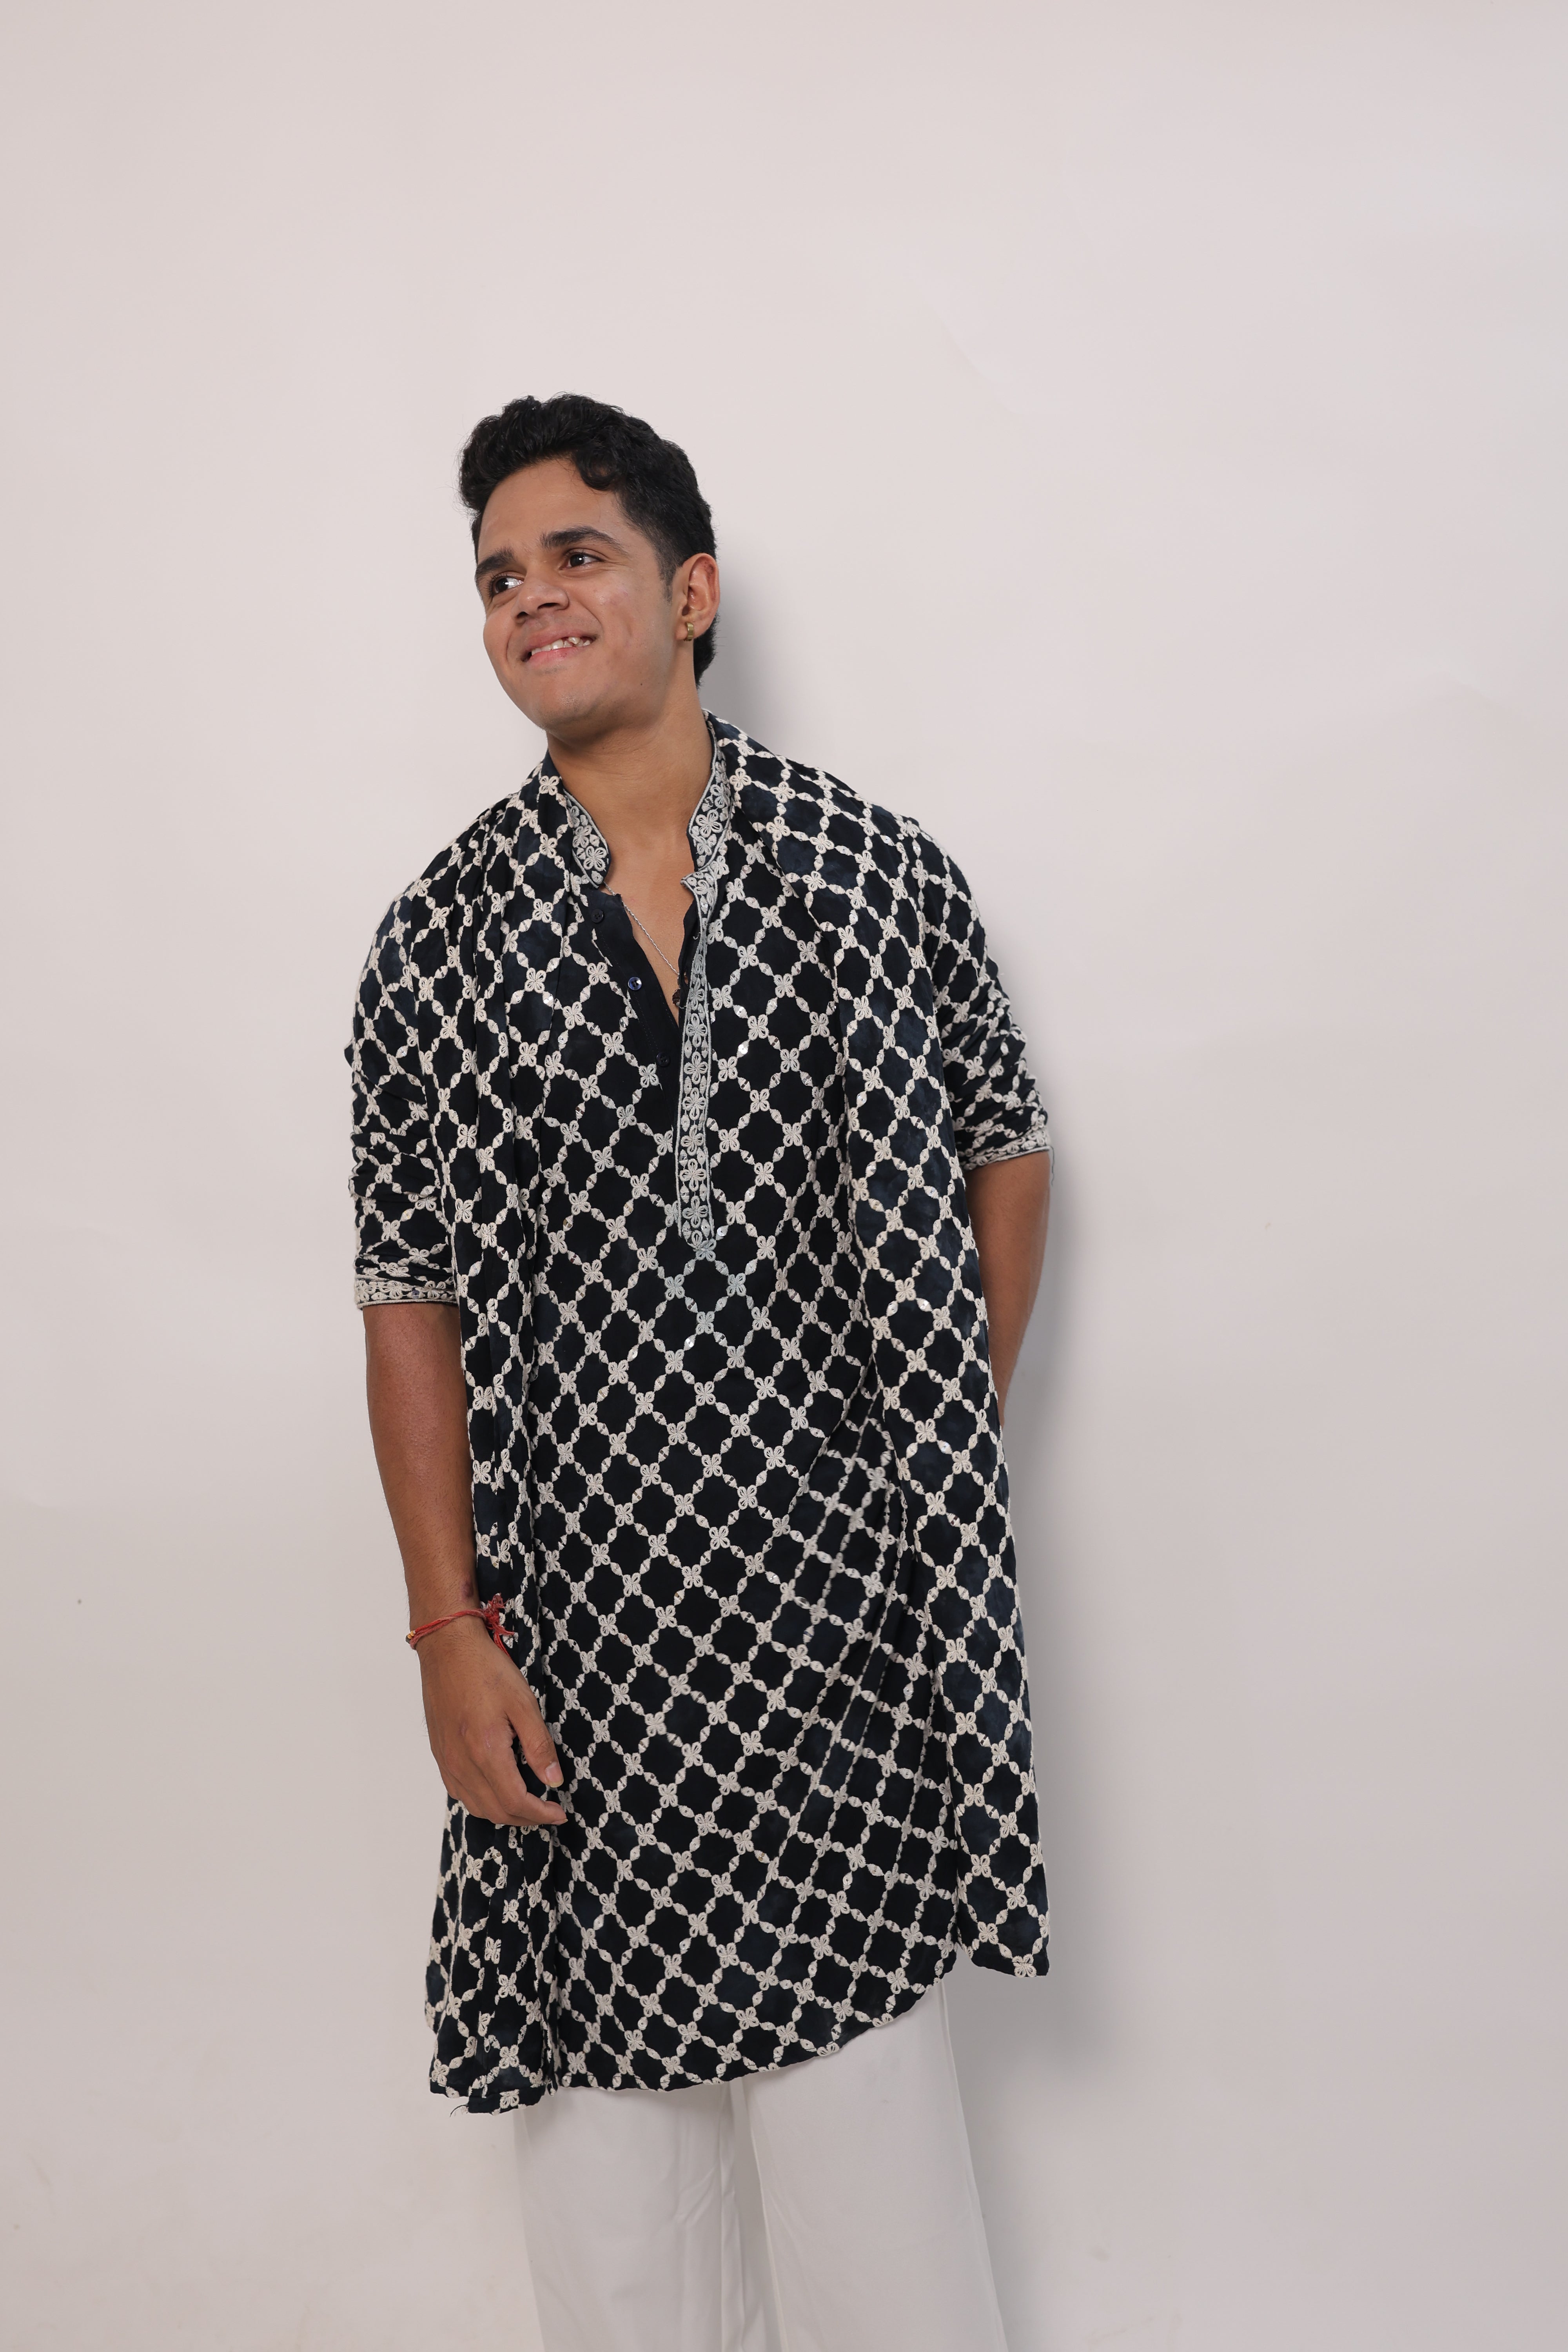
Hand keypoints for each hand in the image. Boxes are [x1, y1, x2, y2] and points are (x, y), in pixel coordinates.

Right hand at [417, 1616, 566, 1826]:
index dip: (541, 1814)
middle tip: (549, 1811)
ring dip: (504, 1814)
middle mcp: (462, 1763)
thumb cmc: (485, 1670)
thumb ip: (539, 1745)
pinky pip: (460, 1793)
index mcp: (485, 1751)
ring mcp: (447, 1761)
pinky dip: (482, 1802)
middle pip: (496, 1811)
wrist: (447, 1649)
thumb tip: (554, 1780)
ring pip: (476, 1807)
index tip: (560, 1813)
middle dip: (526, 1819)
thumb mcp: (523, 1702)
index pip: (515, 1801)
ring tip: (528, 1805)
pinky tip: (497, 1791)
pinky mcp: (440, 1755)